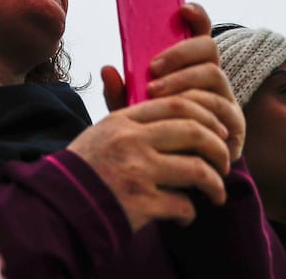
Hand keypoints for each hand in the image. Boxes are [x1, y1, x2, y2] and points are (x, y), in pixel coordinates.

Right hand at [67, 92, 231, 231]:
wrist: (60, 205)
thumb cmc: (84, 167)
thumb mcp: (98, 130)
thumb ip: (117, 105)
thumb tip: (112, 68)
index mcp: (124, 121)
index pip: (177, 104)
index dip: (206, 115)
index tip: (218, 130)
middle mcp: (132, 141)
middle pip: (195, 132)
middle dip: (218, 148)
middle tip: (224, 162)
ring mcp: (138, 172)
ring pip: (197, 170)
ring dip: (214, 184)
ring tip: (216, 194)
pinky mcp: (141, 204)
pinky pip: (182, 206)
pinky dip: (189, 214)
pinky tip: (184, 217)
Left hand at [103, 3, 244, 162]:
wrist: (175, 176)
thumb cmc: (153, 135)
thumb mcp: (131, 113)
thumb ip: (119, 93)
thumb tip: (107, 68)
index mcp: (189, 67)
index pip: (200, 33)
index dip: (197, 17)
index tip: (182, 9)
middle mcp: (211, 78)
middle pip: (208, 48)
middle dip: (179, 54)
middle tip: (152, 69)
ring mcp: (225, 99)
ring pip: (214, 75)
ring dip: (183, 81)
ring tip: (155, 94)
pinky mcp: (234, 124)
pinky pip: (221, 107)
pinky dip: (198, 107)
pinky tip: (180, 116)